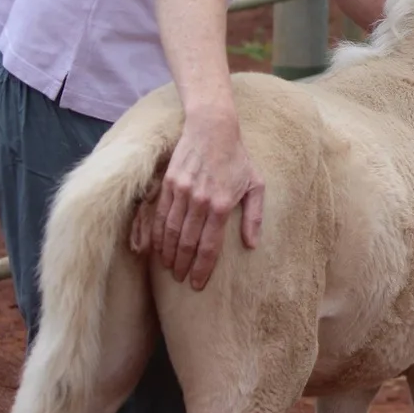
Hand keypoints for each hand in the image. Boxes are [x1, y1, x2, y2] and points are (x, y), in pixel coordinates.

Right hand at [131, 109, 263, 289]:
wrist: (213, 128)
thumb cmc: (238, 157)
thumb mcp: (255, 183)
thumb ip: (254, 216)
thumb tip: (251, 245)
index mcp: (223, 204)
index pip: (209, 246)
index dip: (202, 268)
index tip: (196, 284)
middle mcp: (201, 200)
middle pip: (187, 243)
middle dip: (183, 266)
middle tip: (181, 280)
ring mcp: (182, 191)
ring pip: (170, 231)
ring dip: (168, 254)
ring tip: (169, 268)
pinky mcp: (169, 183)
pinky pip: (160, 215)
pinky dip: (157, 235)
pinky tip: (157, 248)